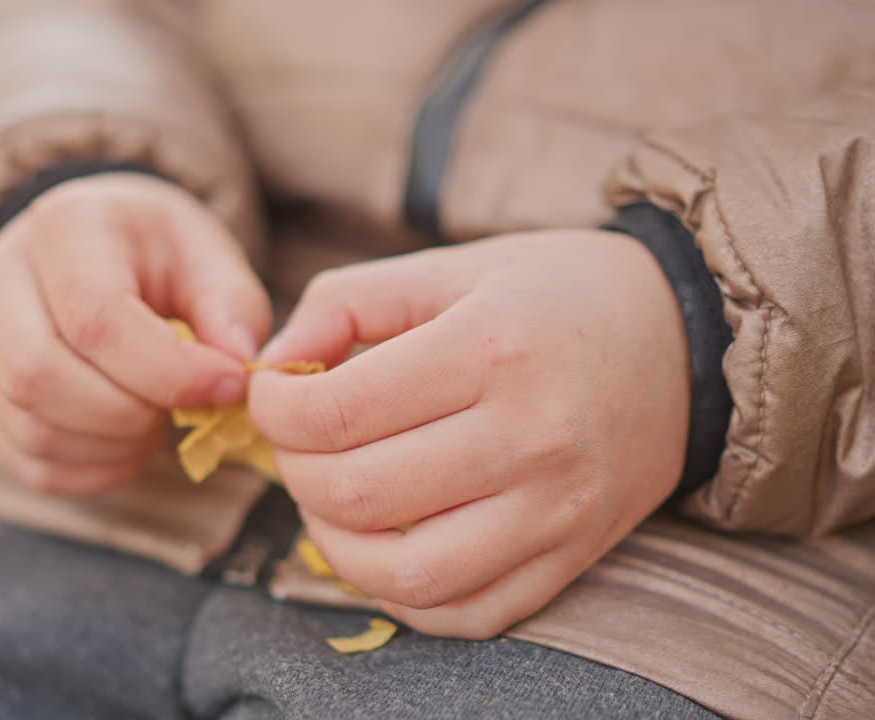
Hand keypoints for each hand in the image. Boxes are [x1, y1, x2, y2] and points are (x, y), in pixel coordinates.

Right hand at [0, 173, 270, 495]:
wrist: (95, 244)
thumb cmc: (157, 252)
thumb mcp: (208, 255)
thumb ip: (230, 308)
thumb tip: (234, 369)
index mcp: (63, 227)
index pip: (96, 319)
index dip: (169, 371)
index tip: (227, 386)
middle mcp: (0, 279)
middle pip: (38, 375)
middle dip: (128, 414)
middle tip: (181, 408)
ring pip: (29, 426)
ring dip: (111, 446)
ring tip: (157, 422)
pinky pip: (25, 460)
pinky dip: (90, 470)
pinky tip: (128, 444)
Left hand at [248, 230, 689, 638]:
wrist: (686, 341)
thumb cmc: (554, 295)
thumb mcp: (449, 266)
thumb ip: (345, 301)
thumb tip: (271, 363)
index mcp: (492, 349)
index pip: (336, 414)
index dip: (273, 410)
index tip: (271, 393)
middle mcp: (529, 438)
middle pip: (357, 494)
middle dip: (293, 471)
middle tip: (295, 443)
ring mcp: (556, 511)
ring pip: (405, 574)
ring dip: (334, 545)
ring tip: (327, 499)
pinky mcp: (572, 557)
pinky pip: (465, 613)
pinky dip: (401, 595)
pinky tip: (384, 545)